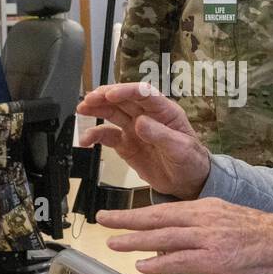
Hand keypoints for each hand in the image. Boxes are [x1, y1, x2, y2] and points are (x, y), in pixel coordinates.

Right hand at [77, 82, 210, 199]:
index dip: (125, 91)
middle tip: (89, 99)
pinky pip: (108, 136)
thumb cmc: (191, 161)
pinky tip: (86, 140)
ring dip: (96, 109)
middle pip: (123, 99)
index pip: (143, 93)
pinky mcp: (126, 144)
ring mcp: (134, 129)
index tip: (110, 95)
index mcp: (164, 111)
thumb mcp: (180, 149)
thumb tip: (140, 122)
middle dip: (104, 97)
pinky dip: (95, 135)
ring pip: (112, 113)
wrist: (188, 182)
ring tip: (81, 109)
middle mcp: (147, 116)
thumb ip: (161, 135)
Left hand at [98, 199, 272, 273]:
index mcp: (204, 208)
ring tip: (114, 242)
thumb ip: (198, 227)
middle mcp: (202, 218)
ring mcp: (207, 238)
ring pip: (163, 236)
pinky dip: (160, 261)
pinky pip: (180, 258)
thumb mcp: (224, 219)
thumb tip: (172, 239)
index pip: (163, 209)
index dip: (136, 213)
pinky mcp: (215, 257)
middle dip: (126, 220)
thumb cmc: (258, 234)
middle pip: (157, 217)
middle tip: (104, 220)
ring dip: (135, 240)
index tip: (116, 216)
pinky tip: (143, 265)